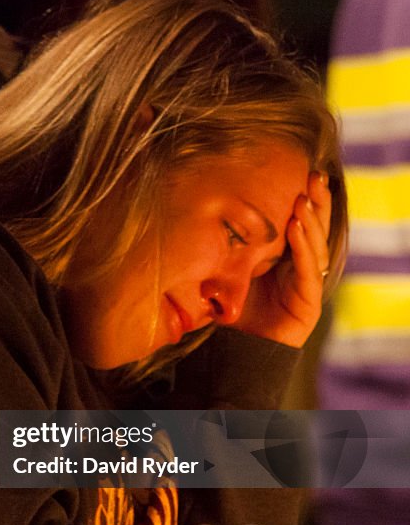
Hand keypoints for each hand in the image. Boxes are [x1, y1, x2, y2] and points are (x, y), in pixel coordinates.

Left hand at [232, 171, 332, 347]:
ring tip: (304, 199)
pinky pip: (308, 270)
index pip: (302, 224)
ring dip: (310, 221)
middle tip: (314, 176)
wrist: (237, 351)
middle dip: (316, 202)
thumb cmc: (233, 311)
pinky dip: (304, 248)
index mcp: (287, 260)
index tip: (305, 173)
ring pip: (316, 247)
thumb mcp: (230, 272)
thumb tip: (208, 215)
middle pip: (314, 230)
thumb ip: (232, 250)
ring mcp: (307, 285)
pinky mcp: (309, 303)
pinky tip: (297, 228)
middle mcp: (301, 269)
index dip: (307, 200)